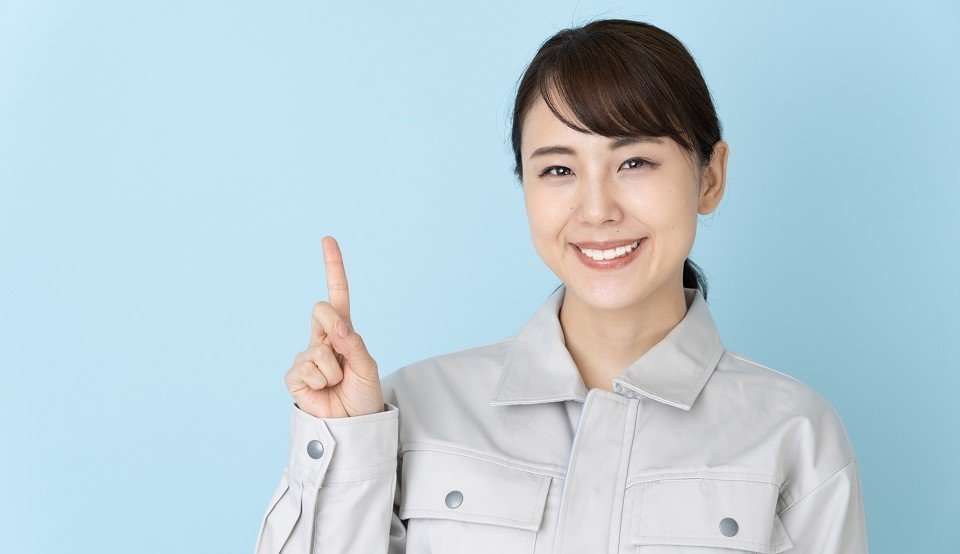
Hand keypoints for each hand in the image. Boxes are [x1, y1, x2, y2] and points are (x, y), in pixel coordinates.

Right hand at [284, 235, 384, 417]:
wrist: (353, 425)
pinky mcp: (294, 376)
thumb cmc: (363, 394)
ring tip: (337, 384)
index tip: (327, 240)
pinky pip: (306, 368)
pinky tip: (322, 391)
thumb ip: (354, 344)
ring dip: (334, 370)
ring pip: (318, 349)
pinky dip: (321, 381)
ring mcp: (306, 356)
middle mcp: (322, 339)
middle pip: (322, 310)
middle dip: (335, 329)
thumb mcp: (367, 367)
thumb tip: (337, 326)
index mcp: (343, 331)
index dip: (333, 267)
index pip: (337, 295)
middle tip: (343, 357)